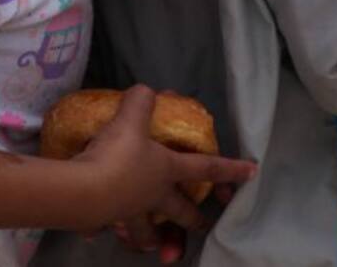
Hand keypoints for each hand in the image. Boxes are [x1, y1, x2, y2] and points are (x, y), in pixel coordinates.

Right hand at [73, 85, 255, 249]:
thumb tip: (145, 92)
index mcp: (167, 171)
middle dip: (193, 220)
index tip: (251, 172)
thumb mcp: (130, 120)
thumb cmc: (118, 155)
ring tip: (153, 244)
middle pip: (181, 211)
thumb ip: (140, 102)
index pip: (206, 167)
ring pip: (147, 232)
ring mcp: (131, 213)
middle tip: (202, 224)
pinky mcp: (105, 221)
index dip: (230, 169)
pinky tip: (98, 232)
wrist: (85, 191)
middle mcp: (154, 196)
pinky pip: (108, 228)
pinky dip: (106, 230)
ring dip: (152, 239)